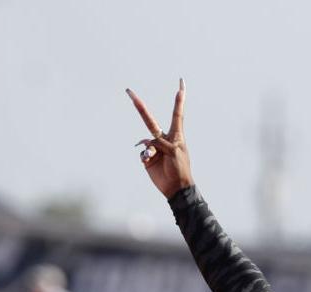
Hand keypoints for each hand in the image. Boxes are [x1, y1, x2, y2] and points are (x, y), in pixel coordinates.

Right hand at [128, 81, 192, 198]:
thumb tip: (146, 142)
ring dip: (149, 149)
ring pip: (145, 141)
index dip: (179, 100)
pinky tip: (150, 161)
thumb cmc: (180, 168)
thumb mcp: (174, 151)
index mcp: (175, 134)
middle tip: (129, 92)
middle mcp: (163, 138)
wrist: (175, 188)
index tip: (181, 84)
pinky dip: (145, 156)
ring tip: (156, 157)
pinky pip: (142, 152)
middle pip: (149, 119)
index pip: (176, 113)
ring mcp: (154, 147)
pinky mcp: (147, 158)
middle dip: (139, 106)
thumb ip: (160, 142)